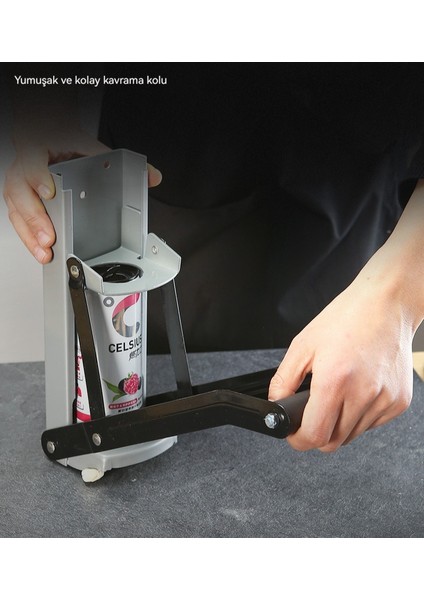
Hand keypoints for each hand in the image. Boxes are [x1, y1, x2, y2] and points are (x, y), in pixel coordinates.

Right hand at [3, 126, 161, 263]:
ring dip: (30, 234)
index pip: (33, 161)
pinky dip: (29, 238)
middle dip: (34, 217)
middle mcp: (24, 167)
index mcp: (38, 149)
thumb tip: (152, 176)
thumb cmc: (64, 142)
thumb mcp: (91, 146)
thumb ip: (122, 161)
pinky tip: (42, 252)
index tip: (50, 192)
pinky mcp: (19, 200)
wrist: (46, 136)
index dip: (39, 177)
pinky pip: (18, 220)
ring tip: (46, 252)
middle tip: (49, 237)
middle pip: (20, 192)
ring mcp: (19, 184)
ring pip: (16, 209)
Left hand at [268, 273, 413, 451]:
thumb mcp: (303, 346)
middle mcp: (363, 394)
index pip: (315, 435)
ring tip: (337, 393)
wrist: (385, 304)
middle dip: (317, 432)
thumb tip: (276, 404)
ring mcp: (385, 400)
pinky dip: (359, 415)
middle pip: (334, 441)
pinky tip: (356, 390)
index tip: (294, 435)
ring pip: (353, 434)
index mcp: (335, 381)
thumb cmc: (347, 319)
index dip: (299, 440)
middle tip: (312, 412)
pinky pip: (372, 423)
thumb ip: (284, 380)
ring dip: (339, 424)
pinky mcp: (399, 401)